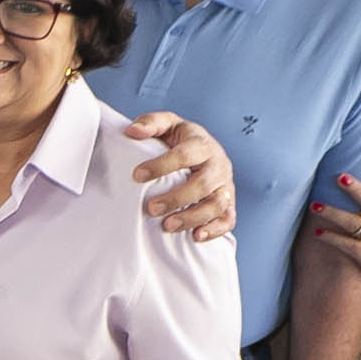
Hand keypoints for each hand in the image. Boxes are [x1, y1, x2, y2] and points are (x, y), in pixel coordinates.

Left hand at [127, 111, 235, 241]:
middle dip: (177, 198)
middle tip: (151, 208)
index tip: (137, 175)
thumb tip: (132, 131)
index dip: (161, 165)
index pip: (185, 155)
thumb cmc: (180, 139)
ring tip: (167, 226)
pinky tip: (195, 236)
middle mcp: (218, 165)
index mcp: (202, 144)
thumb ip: (151, 123)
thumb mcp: (167, 124)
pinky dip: (215, 229)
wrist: (204, 148)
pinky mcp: (229, 203)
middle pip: (203, 184)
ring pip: (217, 204)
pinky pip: (228, 219)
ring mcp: (225, 185)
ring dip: (193, 217)